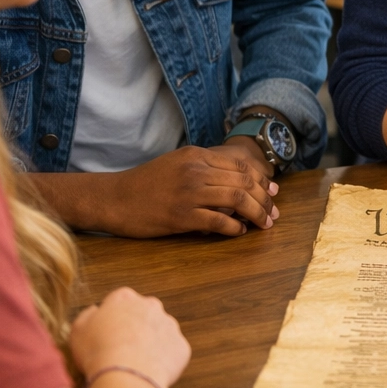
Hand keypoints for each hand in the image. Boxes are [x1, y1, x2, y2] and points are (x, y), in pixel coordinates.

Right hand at [70, 287, 191, 387]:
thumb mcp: (78, 329)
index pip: (120, 300)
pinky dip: (163, 361)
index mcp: (125, 298)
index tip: (107, 333)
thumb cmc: (99, 351)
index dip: (113, 318)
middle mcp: (151, 306)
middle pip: (143, 313)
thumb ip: (88, 315)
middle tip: (122, 348)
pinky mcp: (181, 346)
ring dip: (151, 343)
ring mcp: (169, 325)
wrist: (126, 374)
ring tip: (134, 363)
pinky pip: (172, 352)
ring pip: (160, 332)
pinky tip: (148, 372)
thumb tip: (95, 312)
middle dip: (135, 327)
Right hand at [106, 144, 279, 236]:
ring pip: (236, 200)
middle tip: (273, 214)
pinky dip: (234, 227)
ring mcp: (188, 193)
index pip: (241, 166)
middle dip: (264, 200)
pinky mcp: (181, 216)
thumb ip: (205, 168)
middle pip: (244, 183)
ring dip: (256, 214)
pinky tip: (240, 232)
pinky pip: (218, 221)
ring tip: (264, 224)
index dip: (262, 182)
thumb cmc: (146, 183)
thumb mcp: (177, 164)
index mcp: (196, 155)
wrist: (113, 198)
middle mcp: (195, 170)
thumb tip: (238, 182)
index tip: (272, 194)